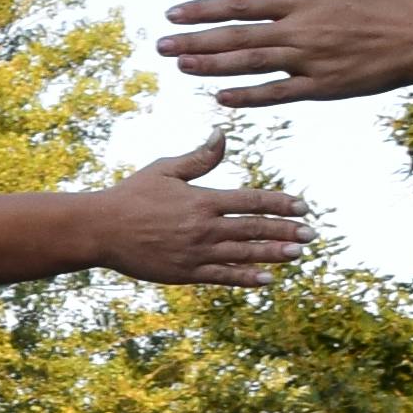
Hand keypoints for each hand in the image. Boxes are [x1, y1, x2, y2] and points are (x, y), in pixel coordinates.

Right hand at [78, 134, 311, 288]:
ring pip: (244, 254)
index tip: (302, 206)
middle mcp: (204, 227)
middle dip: (287, 231)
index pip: (252, 200)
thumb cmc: (131, 196)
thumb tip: (222, 134)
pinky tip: (267, 279)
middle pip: (255, 228)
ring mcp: (196, 253)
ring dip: (274, 254)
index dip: (280, 203)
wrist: (100, 229)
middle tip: (312, 234)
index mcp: (202, 200)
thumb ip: (199, 157)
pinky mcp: (185, 273)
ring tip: (298, 254)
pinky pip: (223, 277)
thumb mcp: (165, 170)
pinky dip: (246, 278)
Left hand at [161, 0, 412, 109]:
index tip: (173, 13)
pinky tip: (220, 96)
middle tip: (159, 47)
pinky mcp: (321, 87)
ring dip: (212, 66)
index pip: (241, 3)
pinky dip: (249, 96)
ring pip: (250, 65)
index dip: (204, 8)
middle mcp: (300, 30)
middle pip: (237, 36)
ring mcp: (309, 61)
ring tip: (180, 67)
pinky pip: (278, 94)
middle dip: (195, 41)